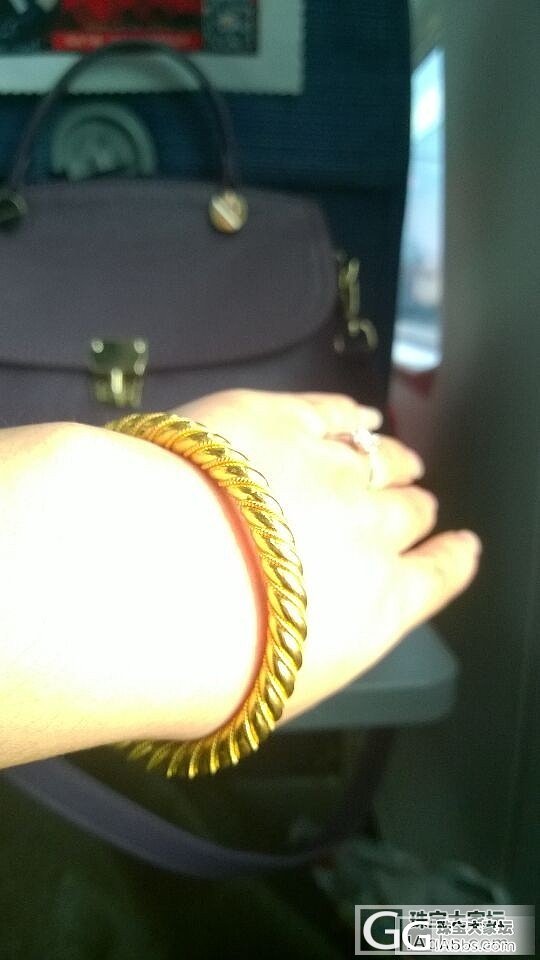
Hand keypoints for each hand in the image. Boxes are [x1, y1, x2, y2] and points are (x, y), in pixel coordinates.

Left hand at [173, 389, 481, 721]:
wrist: (155, 581)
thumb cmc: (210, 667)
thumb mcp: (282, 688)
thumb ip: (320, 647)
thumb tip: (312, 635)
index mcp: (379, 604)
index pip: (437, 574)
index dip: (451, 556)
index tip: (462, 544)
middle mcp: (369, 530)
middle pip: (409, 511)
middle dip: (408, 510)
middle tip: (401, 507)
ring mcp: (327, 468)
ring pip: (381, 458)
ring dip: (393, 461)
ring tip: (397, 459)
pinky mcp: (278, 419)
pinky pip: (334, 411)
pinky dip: (353, 415)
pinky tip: (360, 416)